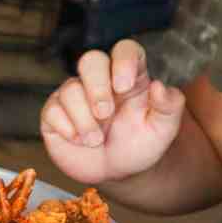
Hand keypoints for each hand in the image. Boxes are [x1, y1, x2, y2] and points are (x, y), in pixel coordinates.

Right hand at [40, 40, 184, 184]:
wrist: (115, 172)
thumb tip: (159, 86)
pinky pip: (52, 110)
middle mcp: (100, 81)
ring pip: (70, 90)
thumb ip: (170, 106)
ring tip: (95, 141)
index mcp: (129, 76)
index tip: (124, 87)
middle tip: (105, 114)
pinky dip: (67, 128)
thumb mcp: (163, 129)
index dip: (123, 61)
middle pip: (90, 60)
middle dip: (97, 88)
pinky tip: (79, 140)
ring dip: (84, 120)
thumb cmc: (139, 145)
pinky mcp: (54, 114)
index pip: (124, 50)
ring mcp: (74, 96)